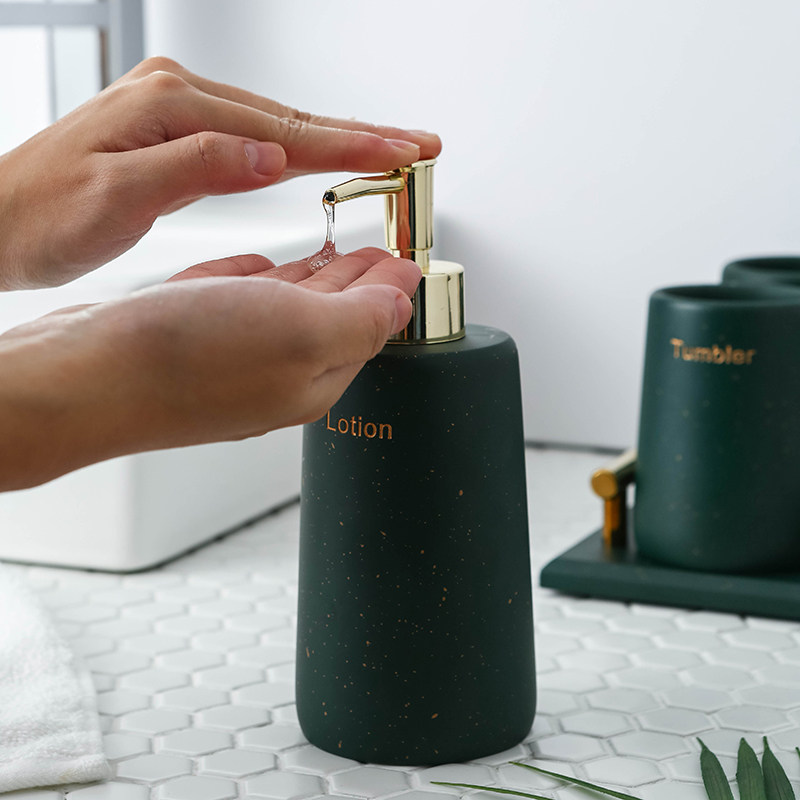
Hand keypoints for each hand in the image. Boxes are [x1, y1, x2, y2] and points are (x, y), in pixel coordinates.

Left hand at [0, 57, 440, 288]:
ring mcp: (180, 112)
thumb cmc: (46, 216)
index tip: (401, 153)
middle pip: (292, 118)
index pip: (284, 129)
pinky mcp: (178, 134)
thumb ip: (196, 169)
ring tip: (385, 151)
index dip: (351, 145)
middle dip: (361, 135)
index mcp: (173, 109)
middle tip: (417, 145)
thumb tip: (270, 155)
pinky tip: (317, 156)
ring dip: (335, 141)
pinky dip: (296, 148)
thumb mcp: (116, 198)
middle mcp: (180, 98)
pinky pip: (253, 137)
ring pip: (278, 126)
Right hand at [0, 248, 419, 490]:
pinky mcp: (189, 339)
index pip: (371, 326)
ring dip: (314, 278)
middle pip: (334, 319)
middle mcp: (276, 372)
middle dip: (360, 282)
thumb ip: (362, 318)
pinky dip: (258, 281)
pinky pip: (238, 302)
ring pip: (286, 309)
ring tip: (334, 252)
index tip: (407, 254)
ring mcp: (231, 359)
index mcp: (313, 377)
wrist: (84, 378)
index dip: (392, 286)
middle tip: (380, 251)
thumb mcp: (302, 332)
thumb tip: (403, 300)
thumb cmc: (187, 361)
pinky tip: (263, 268)